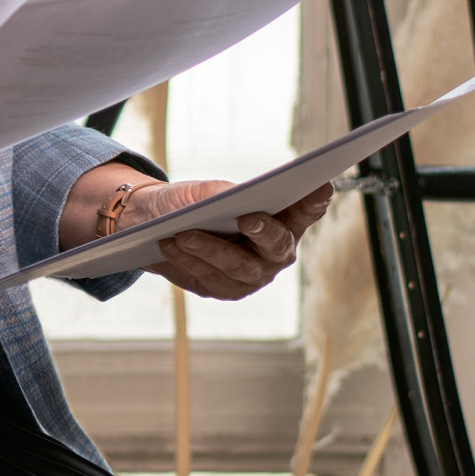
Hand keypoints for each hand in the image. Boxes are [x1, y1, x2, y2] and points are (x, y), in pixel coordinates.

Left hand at [127, 178, 333, 300]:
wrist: (155, 225)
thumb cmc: (190, 203)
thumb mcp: (202, 192)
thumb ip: (222, 193)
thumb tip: (235, 197)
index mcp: (281, 220)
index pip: (304, 211)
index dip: (314, 201)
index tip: (321, 185)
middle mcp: (275, 252)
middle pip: (278, 245)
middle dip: (264, 232)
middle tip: (247, 218)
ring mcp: (255, 274)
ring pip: (239, 266)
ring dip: (210, 249)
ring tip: (183, 234)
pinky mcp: (228, 290)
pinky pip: (212, 278)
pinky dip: (190, 261)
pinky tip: (170, 246)